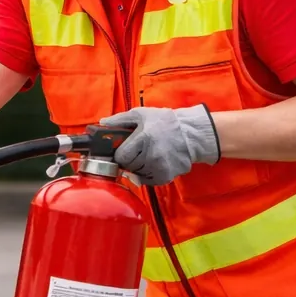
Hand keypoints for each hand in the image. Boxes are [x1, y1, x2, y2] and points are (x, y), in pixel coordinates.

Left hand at [101, 104, 220, 185]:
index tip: (123, 150)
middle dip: (129, 160)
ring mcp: (160, 167)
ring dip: (138, 168)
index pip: (121, 157)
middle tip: (137, 152)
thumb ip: (120, 119)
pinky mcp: (166, 176)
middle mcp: (152, 155)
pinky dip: (148, 175)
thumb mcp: (142, 114)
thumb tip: (102, 123)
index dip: (120, 154)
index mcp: (144, 138)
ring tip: (147, 155)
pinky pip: (148, 181)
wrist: (192, 134)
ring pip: (137, 174)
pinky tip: (154, 163)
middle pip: (128, 167)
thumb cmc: (166, 122)